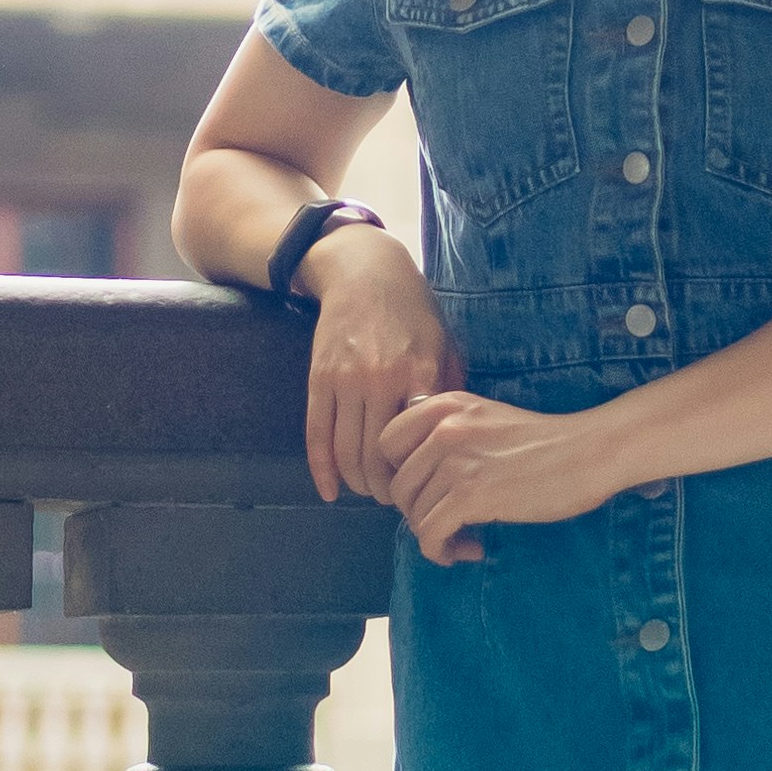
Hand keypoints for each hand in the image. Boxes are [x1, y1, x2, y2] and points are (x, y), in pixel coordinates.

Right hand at [298, 227, 462, 505]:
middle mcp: (381, 379)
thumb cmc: (413, 312)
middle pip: (378, 457)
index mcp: (420, 373)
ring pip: (346, 452)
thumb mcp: (445, 346)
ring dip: (357, 482)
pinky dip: (321, 469)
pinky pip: (317, 434)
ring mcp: (346, 379)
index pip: (418, 444)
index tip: (423, 486)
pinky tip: (329, 491)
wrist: (365, 272)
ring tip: (368, 490)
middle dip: (385, 489)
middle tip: (394, 497)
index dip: (418, 475)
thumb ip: (450, 393)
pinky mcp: (319, 378)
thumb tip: (454, 443)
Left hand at [374, 385, 618, 567]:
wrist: (589, 452)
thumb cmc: (544, 443)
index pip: (387, 444)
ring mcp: (456, 460)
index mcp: (445, 405)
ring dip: (436, 535)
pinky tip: (470, 549)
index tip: (425, 494)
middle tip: (449, 523)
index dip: (399, 476)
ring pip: (413, 513)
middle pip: (397, 485)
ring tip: (465, 538)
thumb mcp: (485, 419)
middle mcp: (444, 428)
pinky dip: (442, 551)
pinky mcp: (470, 494)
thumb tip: (408, 479)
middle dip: (418, 511)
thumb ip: (446, 434)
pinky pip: (430, 534)